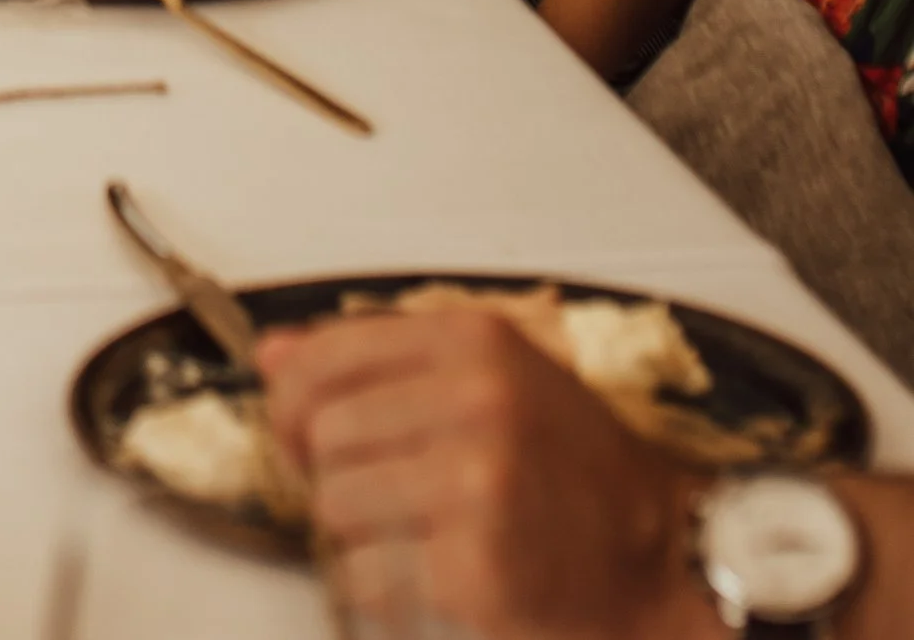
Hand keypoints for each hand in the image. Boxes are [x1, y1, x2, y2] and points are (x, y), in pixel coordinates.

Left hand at [260, 311, 695, 636]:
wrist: (658, 561)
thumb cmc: (572, 469)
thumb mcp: (489, 375)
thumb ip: (377, 355)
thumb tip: (272, 355)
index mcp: (475, 343)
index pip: (322, 357)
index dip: (296, 400)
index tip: (306, 425)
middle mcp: (477, 404)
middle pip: (321, 436)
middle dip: (334, 472)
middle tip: (383, 490)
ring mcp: (477, 487)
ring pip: (334, 507)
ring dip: (361, 532)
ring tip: (420, 531)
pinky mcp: (474, 570)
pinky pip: (364, 577)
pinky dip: (384, 588)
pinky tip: (438, 572)